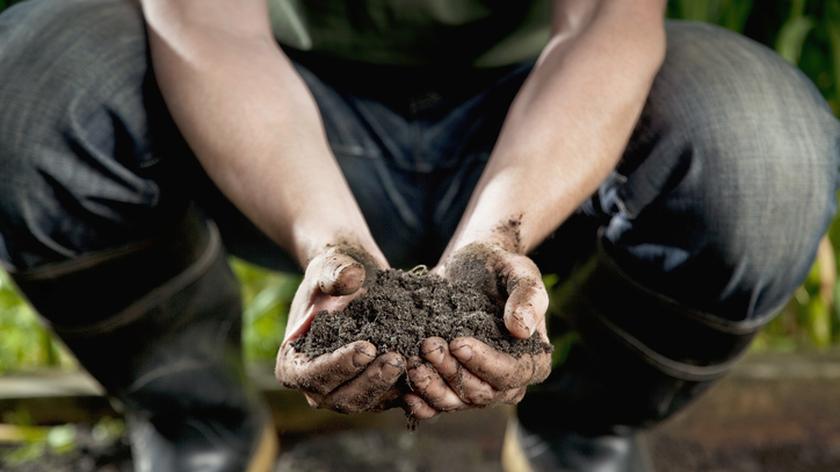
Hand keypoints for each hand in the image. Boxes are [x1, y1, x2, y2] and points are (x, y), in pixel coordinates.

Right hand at [275, 242, 405, 412]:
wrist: (357, 278)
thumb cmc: (334, 272)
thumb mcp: (331, 266)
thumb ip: (335, 273)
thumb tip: (351, 278)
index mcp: (293, 363)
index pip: (312, 375)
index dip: (338, 366)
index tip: (367, 348)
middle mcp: (317, 386)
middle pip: (342, 398)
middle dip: (370, 382)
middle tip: (396, 359)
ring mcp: (345, 390)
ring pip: (368, 403)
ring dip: (391, 387)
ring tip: (415, 362)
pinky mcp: (373, 389)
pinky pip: (389, 398)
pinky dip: (407, 387)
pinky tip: (426, 367)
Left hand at [404, 241, 550, 418]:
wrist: (470, 266)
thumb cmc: (500, 267)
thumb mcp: (519, 271)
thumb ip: (528, 296)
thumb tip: (522, 330)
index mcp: (533, 361)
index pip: (510, 374)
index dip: (484, 363)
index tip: (457, 342)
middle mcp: (507, 382)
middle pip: (480, 392)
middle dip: (451, 372)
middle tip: (428, 345)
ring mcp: (478, 386)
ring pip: (456, 401)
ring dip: (432, 386)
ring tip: (413, 361)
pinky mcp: (451, 385)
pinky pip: (437, 405)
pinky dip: (421, 403)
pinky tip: (405, 391)